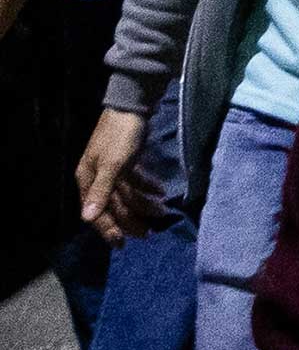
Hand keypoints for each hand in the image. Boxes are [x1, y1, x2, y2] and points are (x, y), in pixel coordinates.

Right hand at [76, 109, 153, 242]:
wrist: (132, 105)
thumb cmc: (121, 135)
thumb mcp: (113, 164)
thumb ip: (102, 191)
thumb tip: (86, 219)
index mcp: (88, 179)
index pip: (97, 212)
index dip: (109, 229)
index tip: (122, 245)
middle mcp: (97, 177)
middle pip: (113, 205)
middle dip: (130, 220)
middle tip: (148, 233)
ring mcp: (112, 169)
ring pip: (126, 194)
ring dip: (142, 203)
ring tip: (161, 212)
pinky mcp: (125, 161)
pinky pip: (134, 180)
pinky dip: (146, 186)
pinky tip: (160, 192)